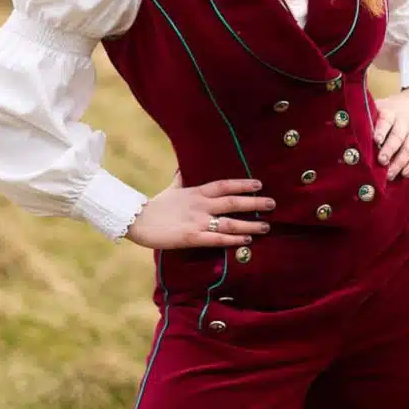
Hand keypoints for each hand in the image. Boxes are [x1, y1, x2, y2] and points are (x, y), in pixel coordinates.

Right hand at [125, 170, 274, 249]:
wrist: (136, 220)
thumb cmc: (156, 205)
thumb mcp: (172, 189)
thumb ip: (181, 179)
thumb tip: (183, 167)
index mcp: (196, 192)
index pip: (224, 185)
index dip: (242, 184)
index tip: (259, 184)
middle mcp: (200, 205)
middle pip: (232, 202)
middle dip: (253, 203)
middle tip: (272, 204)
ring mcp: (197, 222)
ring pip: (229, 222)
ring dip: (249, 224)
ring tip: (266, 226)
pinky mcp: (191, 237)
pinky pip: (217, 239)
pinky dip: (233, 240)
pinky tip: (246, 241)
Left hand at [372, 86, 408, 179]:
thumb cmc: (393, 108)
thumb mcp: (382, 106)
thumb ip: (369, 117)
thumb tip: (346, 132)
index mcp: (390, 112)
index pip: (386, 121)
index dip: (381, 130)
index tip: (376, 140)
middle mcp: (404, 122)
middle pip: (397, 137)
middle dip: (389, 150)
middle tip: (381, 161)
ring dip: (399, 163)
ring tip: (389, 175)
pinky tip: (404, 173)